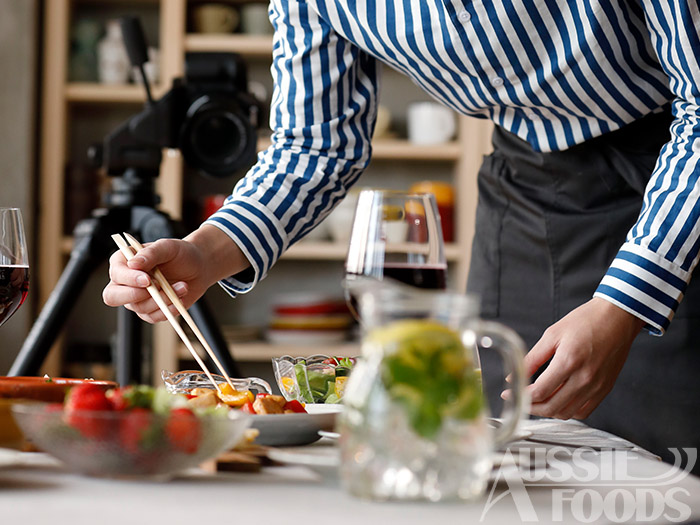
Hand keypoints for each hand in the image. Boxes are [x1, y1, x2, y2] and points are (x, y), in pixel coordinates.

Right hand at [102, 225, 249, 322]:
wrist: (198, 267)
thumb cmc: (180, 254)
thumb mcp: (167, 247)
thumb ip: (150, 253)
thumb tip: (133, 263)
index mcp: (123, 262)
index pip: (116, 274)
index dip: (129, 279)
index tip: (148, 279)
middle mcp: (125, 282)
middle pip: (112, 297)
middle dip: (135, 295)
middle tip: (158, 288)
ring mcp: (136, 299)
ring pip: (140, 308)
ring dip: (163, 299)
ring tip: (182, 286)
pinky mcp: (150, 311)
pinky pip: (154, 317)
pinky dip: (169, 309)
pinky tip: (180, 297)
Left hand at [515, 297, 644, 419]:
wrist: (617, 318)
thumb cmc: (586, 321)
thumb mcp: (552, 334)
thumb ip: (532, 358)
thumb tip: (514, 376)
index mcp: (569, 361)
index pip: (540, 391)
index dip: (520, 396)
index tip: (509, 393)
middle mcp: (584, 378)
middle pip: (552, 407)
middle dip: (531, 407)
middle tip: (520, 399)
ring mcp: (596, 386)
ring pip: (567, 413)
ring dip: (548, 411)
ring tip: (537, 400)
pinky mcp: (604, 389)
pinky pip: (583, 412)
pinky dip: (567, 411)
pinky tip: (558, 400)